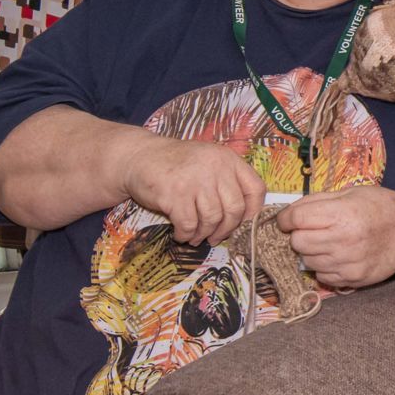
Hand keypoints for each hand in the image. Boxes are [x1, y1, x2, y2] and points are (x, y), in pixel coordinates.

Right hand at [120, 133, 265, 246]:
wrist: (138, 157)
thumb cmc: (177, 165)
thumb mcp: (209, 162)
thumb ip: (228, 181)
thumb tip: (244, 218)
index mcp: (228, 159)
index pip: (256, 189)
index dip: (253, 212)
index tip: (242, 224)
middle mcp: (215, 167)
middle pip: (234, 209)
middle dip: (226, 230)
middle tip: (216, 238)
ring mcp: (195, 180)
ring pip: (212, 219)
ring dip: (204, 234)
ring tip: (196, 237)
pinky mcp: (174, 194)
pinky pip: (189, 224)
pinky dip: (186, 234)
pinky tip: (181, 234)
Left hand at [277, 183, 394, 289]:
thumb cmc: (381, 207)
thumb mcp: (351, 193)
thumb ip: (318, 201)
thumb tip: (287, 214)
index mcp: (342, 214)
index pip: (295, 219)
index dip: (287, 218)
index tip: (289, 219)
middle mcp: (344, 240)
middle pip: (297, 242)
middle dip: (300, 235)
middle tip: (314, 230)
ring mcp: (348, 263)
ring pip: (308, 261)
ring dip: (312, 252)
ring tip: (330, 242)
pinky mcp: (353, 279)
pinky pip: (322, 276)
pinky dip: (325, 267)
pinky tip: (339, 256)